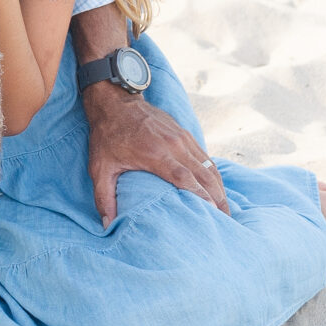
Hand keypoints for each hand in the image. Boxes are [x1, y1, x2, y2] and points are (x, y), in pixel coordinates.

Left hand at [80, 81, 229, 226]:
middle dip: (217, 198)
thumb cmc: (106, 136)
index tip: (212, 213)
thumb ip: (103, 197)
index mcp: (155, 154)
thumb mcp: (99, 167)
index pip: (185, 177)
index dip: (200, 195)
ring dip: (219, 187)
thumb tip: (106, 225)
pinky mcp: (184, 133)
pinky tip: (217, 187)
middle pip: (204, 174)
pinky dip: (213, 173)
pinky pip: (205, 156)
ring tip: (225, 208)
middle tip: (226, 220)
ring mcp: (182, 137)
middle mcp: (174, 145)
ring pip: (209, 165)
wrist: (115, 100)